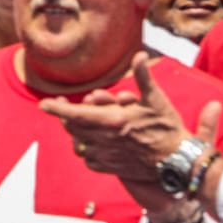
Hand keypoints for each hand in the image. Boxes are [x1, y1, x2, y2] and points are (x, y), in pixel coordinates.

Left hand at [41, 52, 220, 210]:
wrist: (178, 162)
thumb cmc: (168, 128)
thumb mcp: (156, 99)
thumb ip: (144, 76)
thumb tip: (140, 55)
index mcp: (113, 121)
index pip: (76, 115)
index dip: (57, 109)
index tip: (44, 104)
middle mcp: (106, 140)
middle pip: (73, 129)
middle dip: (66, 117)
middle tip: (63, 106)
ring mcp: (108, 156)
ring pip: (79, 144)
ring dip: (76, 133)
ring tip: (78, 123)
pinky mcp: (113, 168)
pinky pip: (90, 160)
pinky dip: (87, 151)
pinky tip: (91, 143)